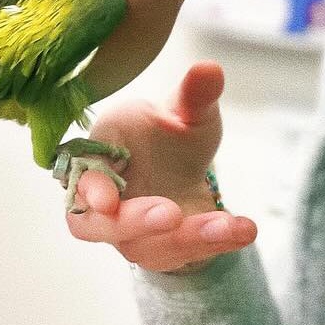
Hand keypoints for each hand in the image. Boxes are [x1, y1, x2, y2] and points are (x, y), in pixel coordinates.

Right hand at [65, 61, 257, 273]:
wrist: (181, 168)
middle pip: (98, 226)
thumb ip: (193, 95)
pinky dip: (216, 244)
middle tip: (171, 215)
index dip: (89, 189)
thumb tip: (210, 68)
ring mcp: (130, 233)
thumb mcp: (186, 112)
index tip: (107, 198)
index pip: (79, 177)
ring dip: (188, 239)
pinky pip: (184, 256)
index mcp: (96, 156)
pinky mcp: (163, 252)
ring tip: (227, 225)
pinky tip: (245, 228)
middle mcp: (103, 203)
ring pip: (146, 248)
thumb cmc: (169, 134)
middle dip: (135, 223)